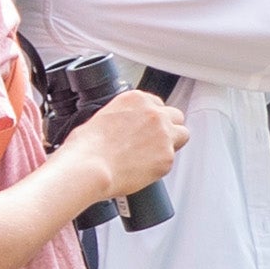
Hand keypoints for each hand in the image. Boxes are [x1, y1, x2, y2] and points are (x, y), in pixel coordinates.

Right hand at [71, 83, 188, 198]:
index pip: (157, 103)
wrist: (88, 167)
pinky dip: (161, 165)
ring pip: (183, 135)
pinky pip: (172, 160)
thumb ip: (122, 117)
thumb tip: (125, 127)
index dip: (152, 118)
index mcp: (136, 99)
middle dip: (168, 127)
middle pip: (175, 116)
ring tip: (152, 155)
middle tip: (153, 141)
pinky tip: (143, 169)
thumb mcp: (101, 118)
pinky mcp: (168, 157)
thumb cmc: (86, 147)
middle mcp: (154, 114)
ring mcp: (164, 134)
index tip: (147, 126)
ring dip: (172, 143)